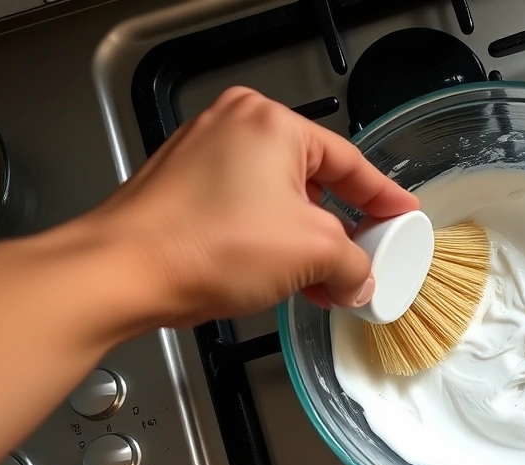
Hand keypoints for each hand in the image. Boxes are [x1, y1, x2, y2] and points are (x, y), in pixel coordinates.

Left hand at [88, 86, 418, 325]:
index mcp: (271, 124)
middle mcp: (235, 128)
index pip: (348, 161)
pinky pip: (245, 211)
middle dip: (341, 228)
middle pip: (312, 181)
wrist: (123, 274)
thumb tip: (360, 278)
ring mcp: (203, 157)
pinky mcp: (183, 190)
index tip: (401, 215)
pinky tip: (284, 278)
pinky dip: (269, 242)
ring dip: (305, 243)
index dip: (383, 196)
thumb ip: (354, 263)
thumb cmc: (203, 245)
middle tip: (366, 255)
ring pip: (277, 200)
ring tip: (324, 280)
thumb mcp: (311, 254)